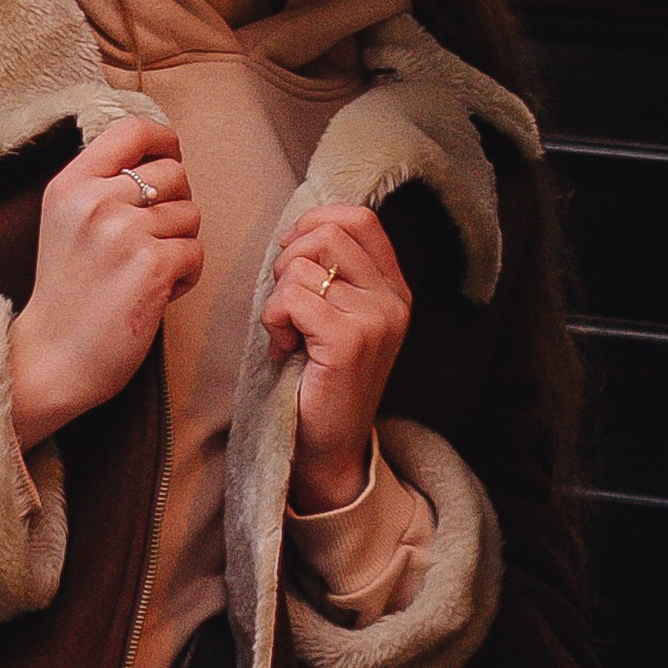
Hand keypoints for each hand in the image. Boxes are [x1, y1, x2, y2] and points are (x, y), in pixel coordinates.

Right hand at [8, 116, 200, 447]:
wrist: (49, 358)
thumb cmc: (66, 293)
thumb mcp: (65, 220)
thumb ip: (101, 185)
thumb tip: (161, 157)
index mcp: (70, 183)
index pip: (133, 130)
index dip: (163, 140)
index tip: (169, 158)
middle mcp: (95, 200)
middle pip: (173, 173)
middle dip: (176, 205)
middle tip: (152, 240)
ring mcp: (123, 232)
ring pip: (190, 215)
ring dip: (180, 245)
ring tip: (147, 272)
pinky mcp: (151, 266)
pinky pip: (195, 252)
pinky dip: (186, 275)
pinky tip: (157, 294)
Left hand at [262, 203, 410, 513]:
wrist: (328, 448)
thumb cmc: (321, 379)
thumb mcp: (337, 316)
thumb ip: (333, 273)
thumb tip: (299, 230)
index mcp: (394, 289)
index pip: (361, 219)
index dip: (316, 222)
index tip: (291, 253)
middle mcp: (393, 301)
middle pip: (327, 234)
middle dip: (289, 262)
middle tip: (286, 306)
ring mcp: (376, 320)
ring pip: (302, 267)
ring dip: (278, 299)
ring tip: (289, 335)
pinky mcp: (349, 341)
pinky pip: (291, 299)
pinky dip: (273, 320)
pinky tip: (284, 350)